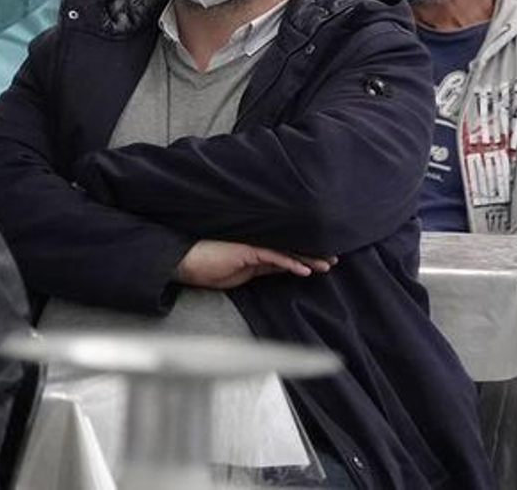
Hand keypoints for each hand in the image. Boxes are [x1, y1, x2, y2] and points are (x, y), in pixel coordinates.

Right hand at [174, 240, 335, 290]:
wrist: (183, 262)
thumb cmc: (205, 268)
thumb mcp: (239, 274)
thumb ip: (260, 268)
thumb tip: (282, 267)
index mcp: (254, 250)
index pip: (284, 252)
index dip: (304, 255)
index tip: (322, 259)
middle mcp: (255, 244)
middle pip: (289, 247)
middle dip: (312, 253)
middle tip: (333, 258)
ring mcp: (251, 245)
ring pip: (285, 250)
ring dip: (308, 258)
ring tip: (327, 264)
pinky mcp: (246, 250)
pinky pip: (273, 256)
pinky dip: (290, 263)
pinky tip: (305, 270)